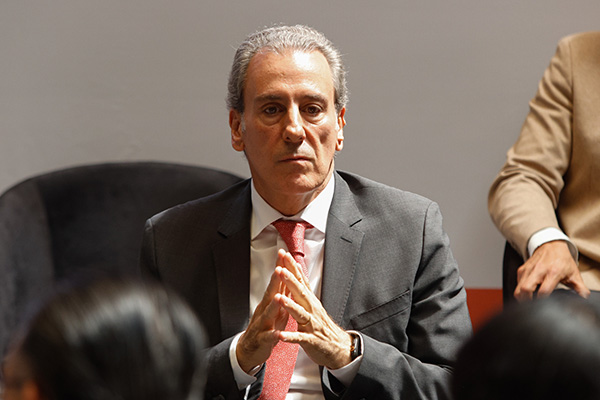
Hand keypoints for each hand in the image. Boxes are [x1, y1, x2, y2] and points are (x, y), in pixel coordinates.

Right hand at [236, 269, 288, 372]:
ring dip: (273, 305)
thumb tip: (289, 276)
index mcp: (270, 302)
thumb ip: (282, 292)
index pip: (276, 282)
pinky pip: (267, 337)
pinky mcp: (262, 340)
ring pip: (267, 313)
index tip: (284, 254)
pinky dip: (272, 335)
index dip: (280, 268)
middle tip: (279, 269)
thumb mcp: (276, 308)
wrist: (250, 349)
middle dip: (275, 281)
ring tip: (278, 298)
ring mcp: (262, 324)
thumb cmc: (266, 327)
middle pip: (270, 293)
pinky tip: (277, 333)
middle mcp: (264, 310)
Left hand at [274, 249, 352, 369]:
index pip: (300, 280)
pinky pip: (300, 338)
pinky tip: (280, 335)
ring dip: (289, 305)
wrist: (338, 347)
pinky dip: (290, 337)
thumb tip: (298, 272)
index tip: (284, 254)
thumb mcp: (312, 304)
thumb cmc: (321, 326)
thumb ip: (303, 289)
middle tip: (280, 270)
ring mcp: (312, 324)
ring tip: (278, 298)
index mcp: (310, 301)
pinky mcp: (311, 340)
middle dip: (289, 281)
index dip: (292, 267)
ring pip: (300, 313)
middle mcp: (311, 310)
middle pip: (300, 293)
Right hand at [515, 240, 589, 300]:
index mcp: (553, 272)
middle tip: (532, 306)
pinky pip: (517, 284)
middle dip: (527, 301)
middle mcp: (538, 270)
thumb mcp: (574, 273)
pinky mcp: (522, 269)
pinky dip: (520, 290)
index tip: (545, 305)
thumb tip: (584, 297)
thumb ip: (580, 287)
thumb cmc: (562, 259)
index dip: (543, 301)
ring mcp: (528, 270)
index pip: (543, 291)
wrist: (551, 244)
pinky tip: (528, 292)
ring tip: (529, 301)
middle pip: (525, 290)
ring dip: (522, 297)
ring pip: (518, 288)